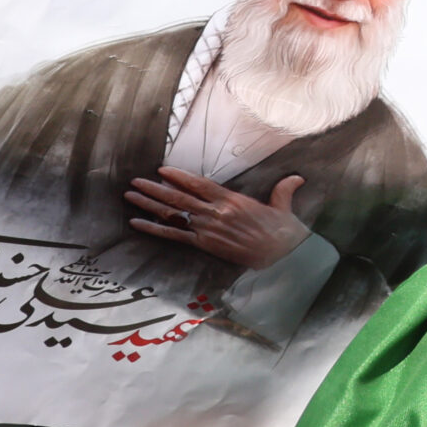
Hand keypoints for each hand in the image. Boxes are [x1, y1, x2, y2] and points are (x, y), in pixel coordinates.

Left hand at [126, 168, 308, 271]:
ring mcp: (208, 229)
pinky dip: (155, 229)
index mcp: (232, 200)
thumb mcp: (283, 206)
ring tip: (131, 197)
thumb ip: (283, 190)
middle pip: (179, 197)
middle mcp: (216, 212)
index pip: (199, 184)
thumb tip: (296, 178)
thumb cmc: (284, 232)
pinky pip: (175, 236)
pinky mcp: (206, 245)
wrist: (283, 255)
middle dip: (155, 189)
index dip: (179, 177)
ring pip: (173, 213)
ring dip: (150, 204)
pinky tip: (138, 224)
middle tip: (135, 182)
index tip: (161, 170)